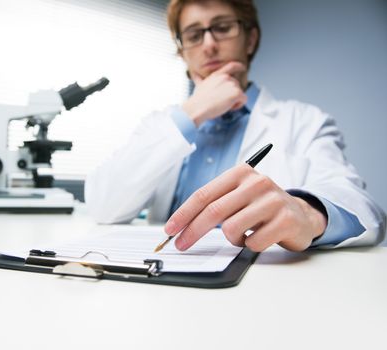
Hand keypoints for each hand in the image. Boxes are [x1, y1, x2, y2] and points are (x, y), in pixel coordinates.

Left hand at [164, 164, 327, 251]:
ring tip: (244, 233)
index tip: (170, 229)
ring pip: (231, 229)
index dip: (183, 214)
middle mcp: (257, 183)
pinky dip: (250, 245)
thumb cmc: (260, 207)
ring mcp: (273, 200)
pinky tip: (261, 236)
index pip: (204, 194)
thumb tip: (180, 225)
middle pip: (213, 211)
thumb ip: (214, 203)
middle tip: (181, 245)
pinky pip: (253, 243)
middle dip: (192, 231)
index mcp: (240, 173)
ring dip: (232, 239)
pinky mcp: (286, 220)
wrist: (301, 215)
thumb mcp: (238, 196)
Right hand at [183, 61, 247, 126]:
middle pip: (236, 85)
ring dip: (233, 101)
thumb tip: (195, 75)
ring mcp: (232, 84)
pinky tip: (228, 107)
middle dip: (231, 94)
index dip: (239, 66)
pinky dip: (238, 106)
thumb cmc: (198, 100)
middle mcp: (226, 77)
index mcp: (217, 75)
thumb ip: (200, 79)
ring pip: (240, 94)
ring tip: (222, 105)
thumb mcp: (199, 85)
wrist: (198, 107)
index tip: (243, 68)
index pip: (231, 66)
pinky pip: (244, 100)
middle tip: (221, 102)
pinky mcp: (237, 93)